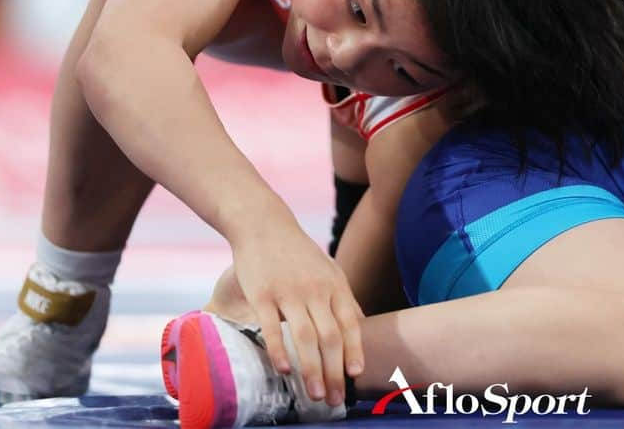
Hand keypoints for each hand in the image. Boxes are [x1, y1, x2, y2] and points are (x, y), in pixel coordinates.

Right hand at [230, 216, 363, 406]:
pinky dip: (279, 350)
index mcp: (335, 285)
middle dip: (335, 371)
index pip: (350, 323)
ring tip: (316, 395)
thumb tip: (362, 327)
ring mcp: (288, 292)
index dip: (354, 350)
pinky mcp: (262, 294)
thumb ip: (344, 299)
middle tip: (334, 399)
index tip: (356, 376)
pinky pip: (272, 327)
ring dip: (312, 369)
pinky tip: (284, 370)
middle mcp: (315, 290)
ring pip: (305, 337)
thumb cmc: (299, 253)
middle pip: (330, 336)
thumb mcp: (329, 270)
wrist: (264, 225)